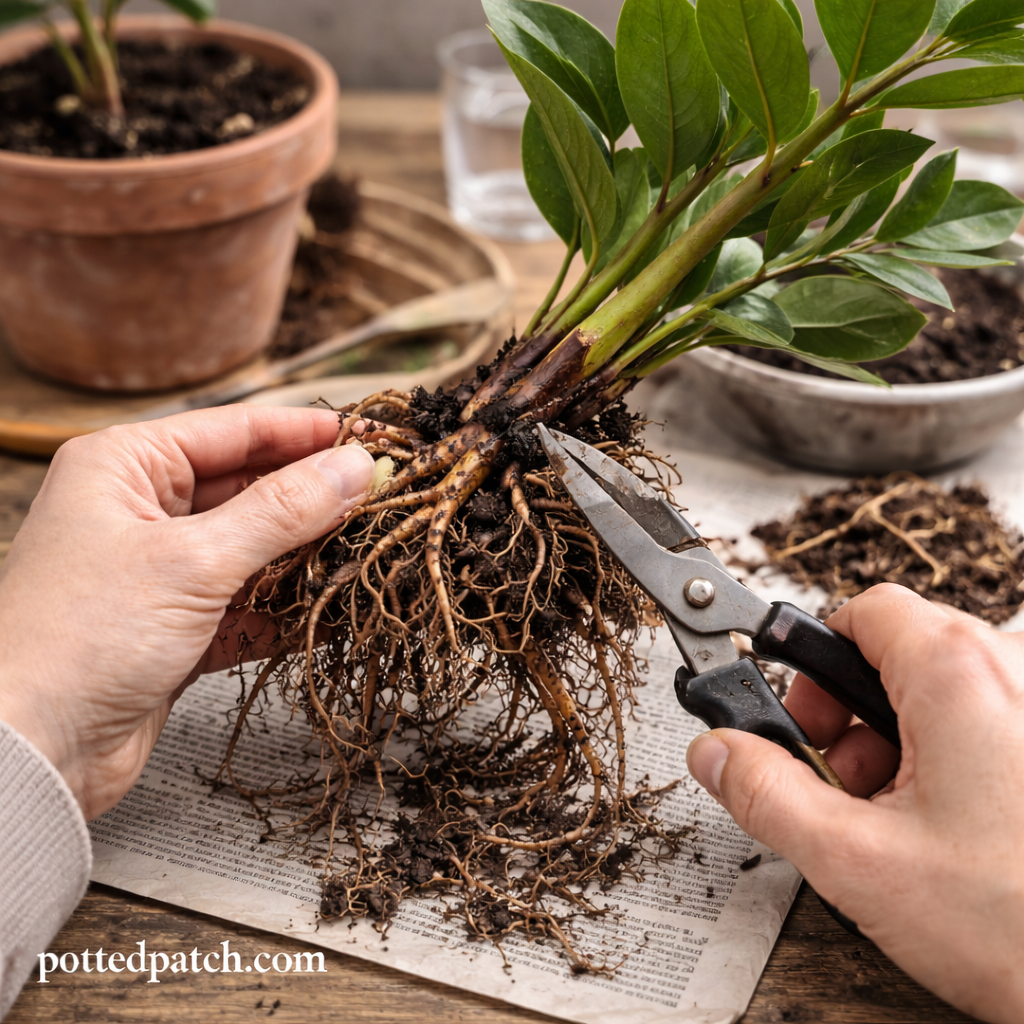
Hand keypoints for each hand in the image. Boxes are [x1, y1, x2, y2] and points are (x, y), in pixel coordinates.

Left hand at [0, 406, 374, 820]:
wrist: (29, 753)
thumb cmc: (83, 636)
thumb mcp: (194, 560)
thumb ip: (282, 511)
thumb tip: (356, 467)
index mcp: (125, 467)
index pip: (234, 430)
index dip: (305, 433)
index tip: (370, 438)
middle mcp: (141, 512)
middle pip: (249, 489)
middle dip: (313, 498)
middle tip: (382, 498)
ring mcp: (161, 573)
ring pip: (254, 549)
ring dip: (306, 555)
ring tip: (369, 550)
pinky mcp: (178, 629)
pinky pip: (248, 604)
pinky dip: (287, 609)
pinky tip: (334, 609)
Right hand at [686, 583, 1023, 1023]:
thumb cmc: (1022, 926)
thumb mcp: (858, 862)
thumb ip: (765, 794)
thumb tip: (716, 753)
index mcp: (960, 673)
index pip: (864, 610)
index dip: (812, 660)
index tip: (795, 714)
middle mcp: (1014, 674)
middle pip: (900, 653)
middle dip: (849, 717)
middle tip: (837, 779)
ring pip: (943, 694)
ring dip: (897, 745)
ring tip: (892, 818)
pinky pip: (985, 723)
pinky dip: (948, 760)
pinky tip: (944, 828)